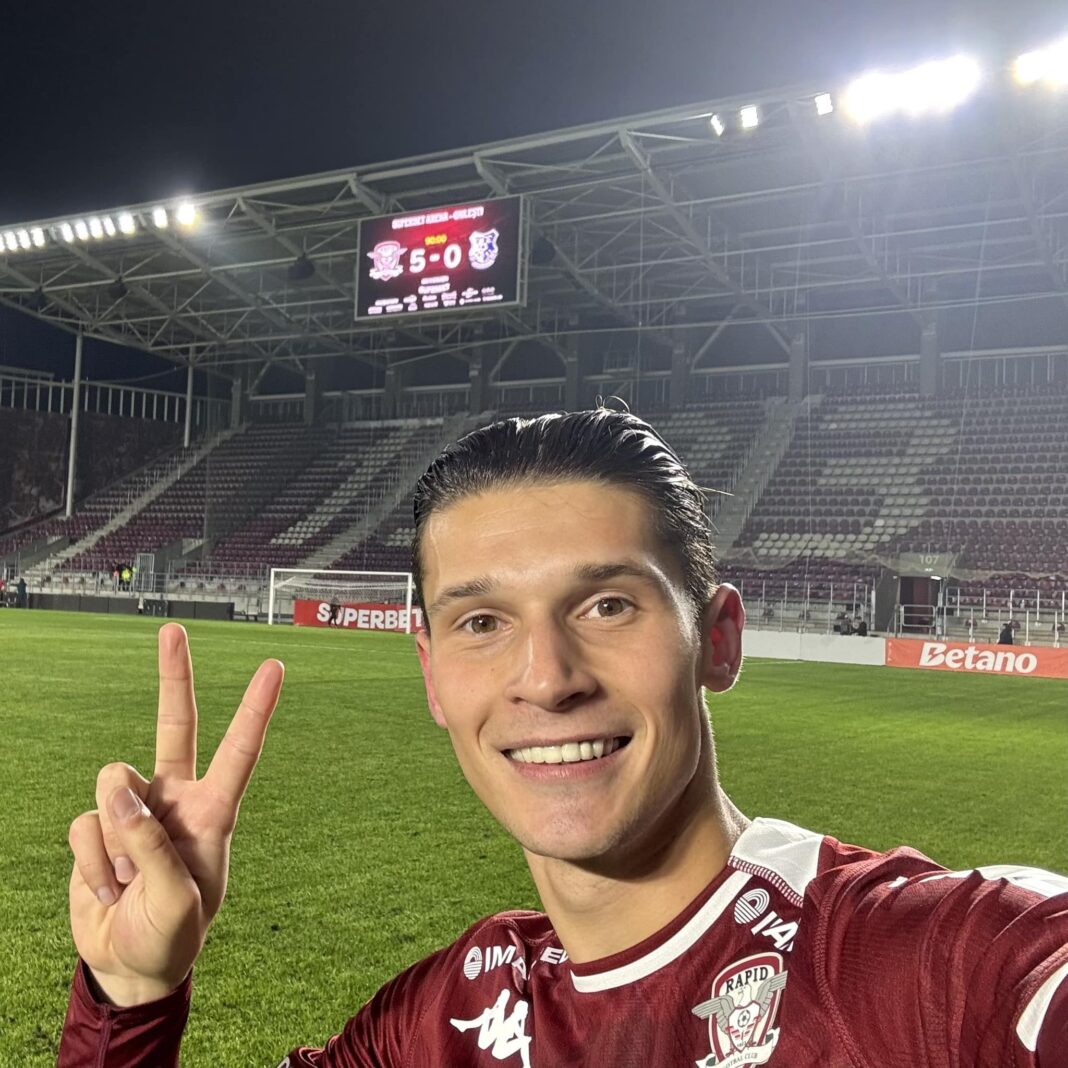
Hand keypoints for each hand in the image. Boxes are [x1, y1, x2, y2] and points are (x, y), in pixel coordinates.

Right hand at [67, 623, 283, 1005]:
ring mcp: (133, 811)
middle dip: (174, 676)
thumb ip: (151, 845)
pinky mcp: (95, 829)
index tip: (275, 666)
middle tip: (174, 629)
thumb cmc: (172, 934)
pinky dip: (91, 867)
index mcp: (214, 813)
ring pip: (112, 785)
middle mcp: (175, 800)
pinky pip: (83, 828)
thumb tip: (115, 788)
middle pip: (175, 726)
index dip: (255, 709)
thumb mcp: (178, 901)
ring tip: (129, 882)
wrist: (130, 967)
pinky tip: (107, 890)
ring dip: (114, 840)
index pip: (239, 753)